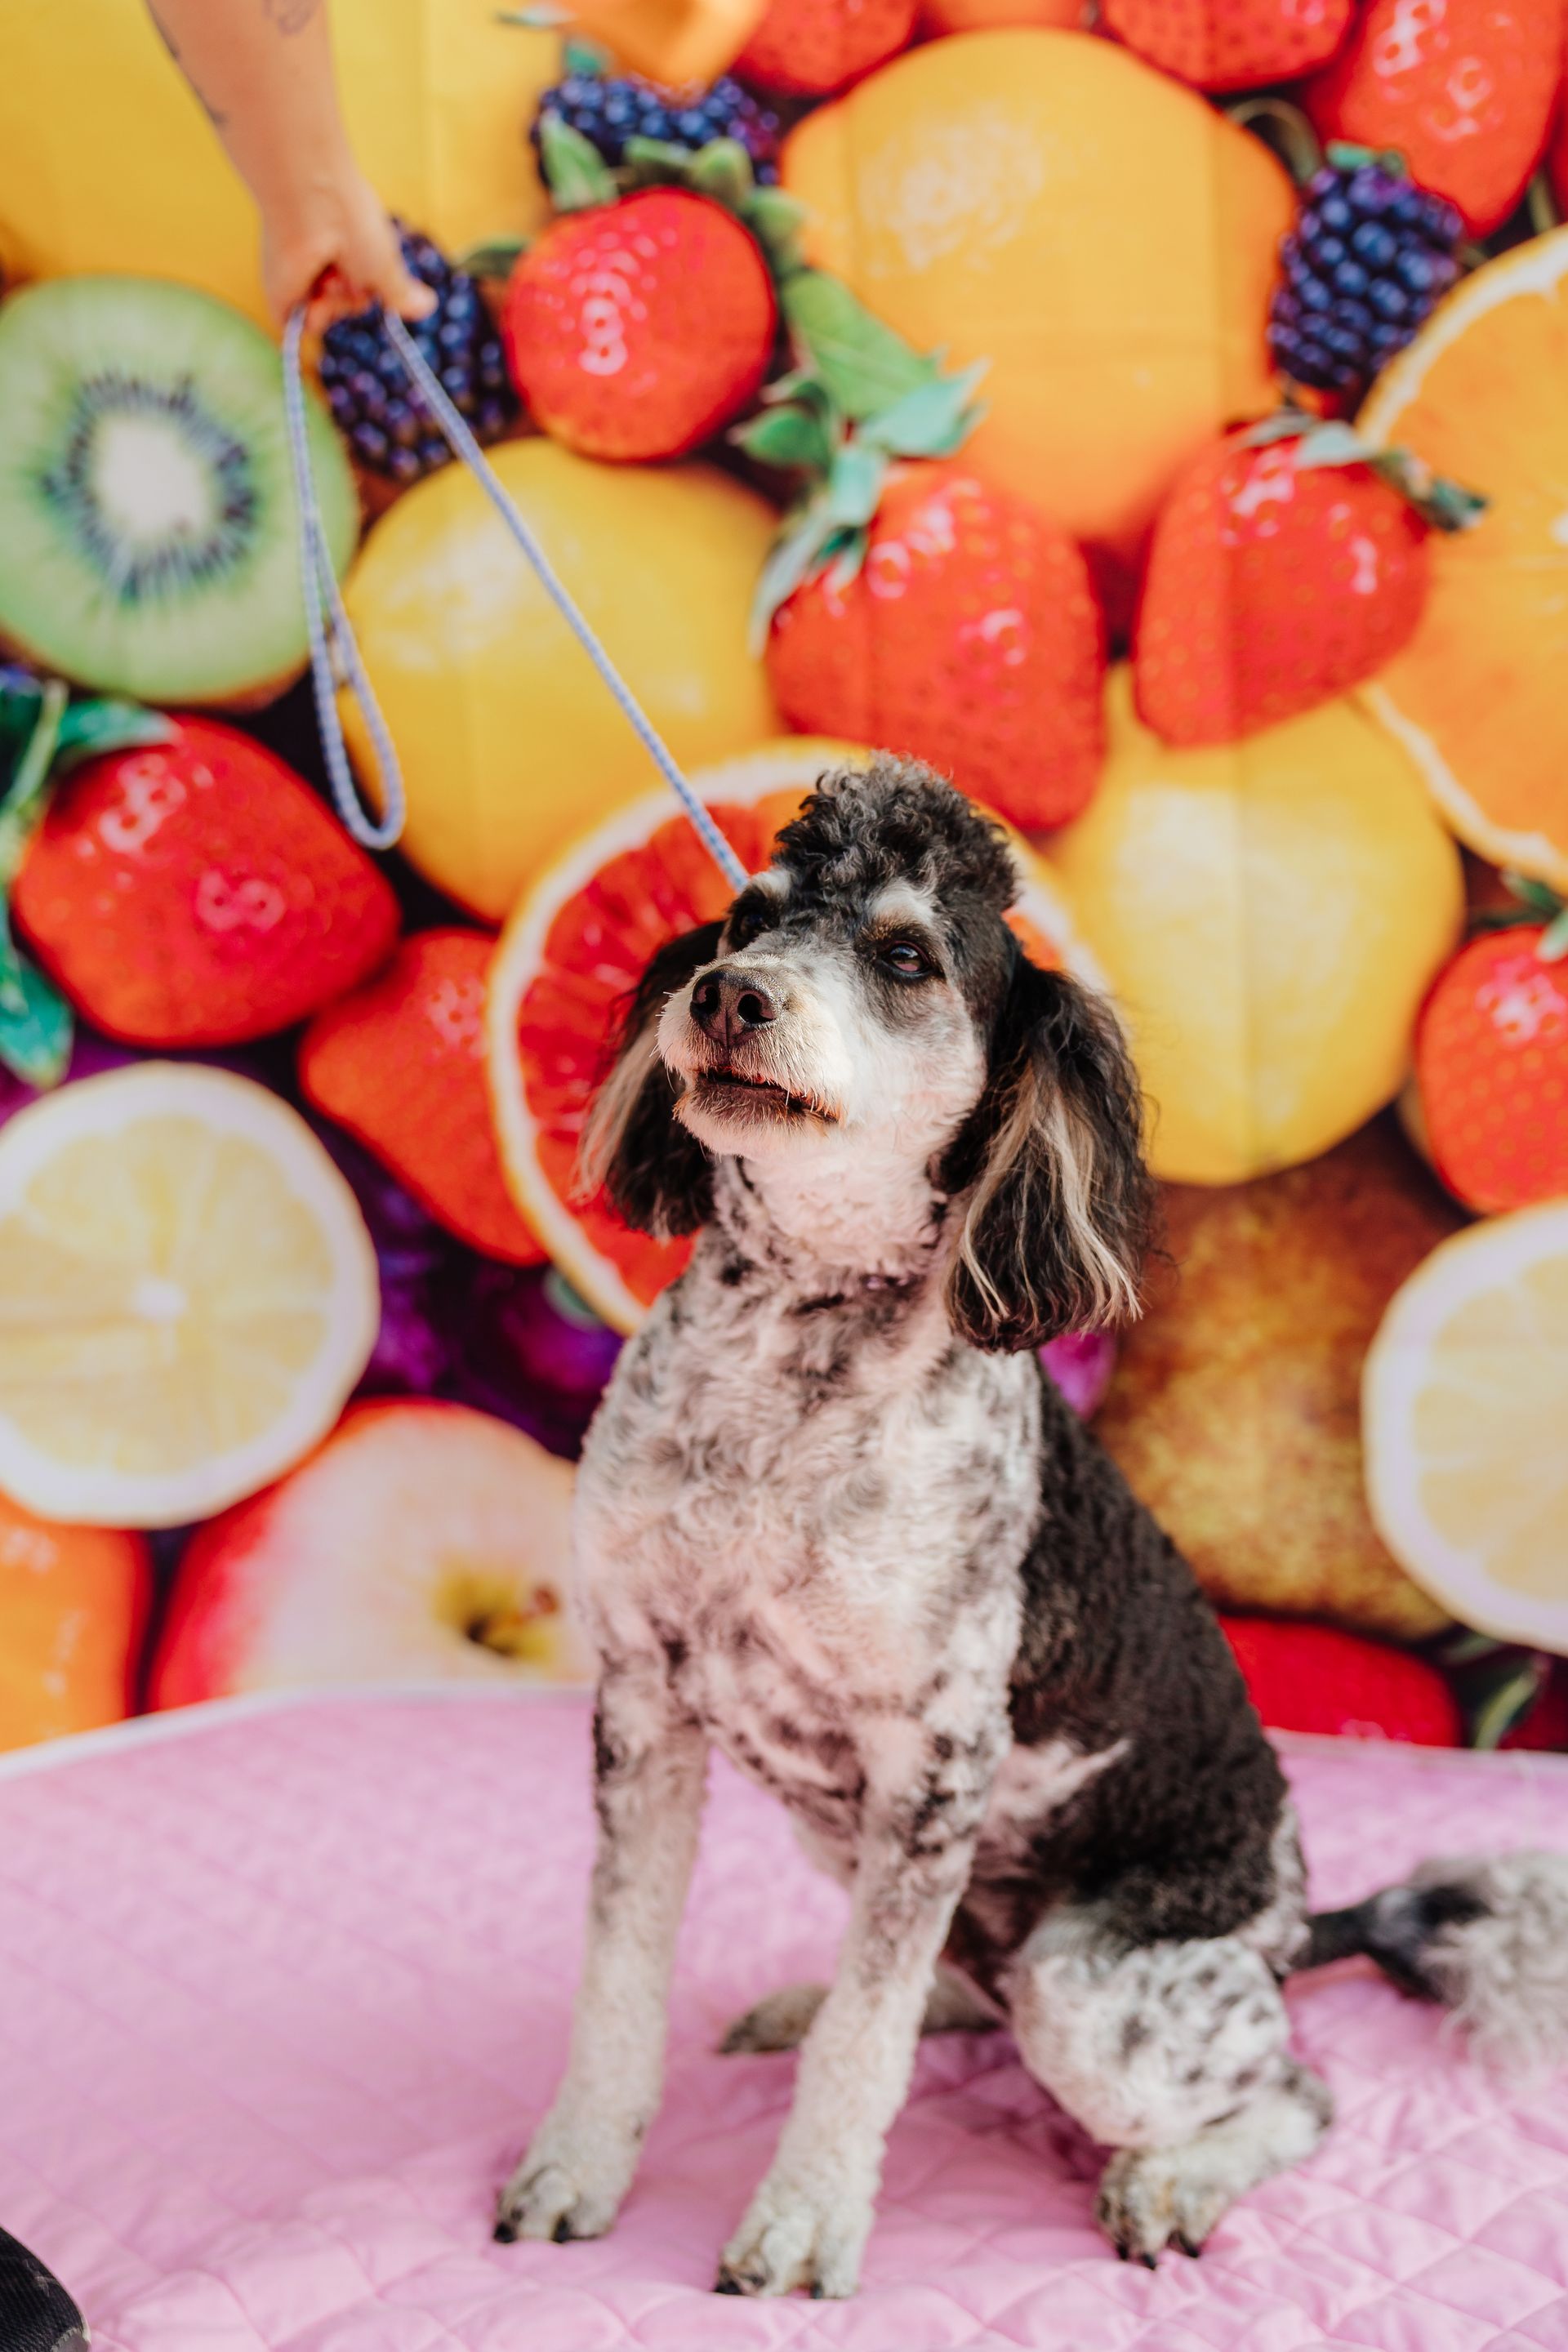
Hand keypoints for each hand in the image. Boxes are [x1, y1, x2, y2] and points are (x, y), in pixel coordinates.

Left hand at [261, 155, 436, 330]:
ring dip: (334, 303)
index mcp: (348, 251)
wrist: (314, 204)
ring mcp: (301, 278)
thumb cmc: (354, 225)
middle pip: (347, 304)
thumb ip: (401, 292)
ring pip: (325, 316)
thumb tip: (430, 306)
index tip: (370, 271)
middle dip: (353, 297)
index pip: (364, 288)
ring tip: (330, 275)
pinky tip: (315, 298)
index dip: (371, 288)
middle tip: (349, 270)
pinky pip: (299, 326)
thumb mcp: (386, 265)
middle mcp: (323, 263)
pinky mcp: (280, 293)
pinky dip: (310, 319)